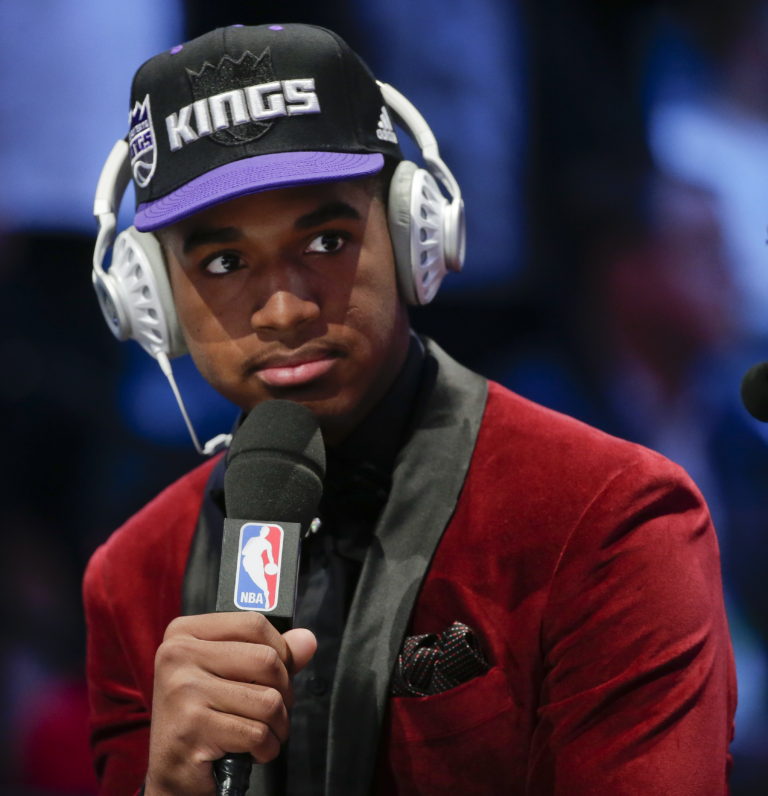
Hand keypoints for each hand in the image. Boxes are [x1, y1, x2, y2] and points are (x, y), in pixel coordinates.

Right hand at [144, 612, 315, 795]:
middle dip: (284, 691)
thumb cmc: (204, 716)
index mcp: (185, 633)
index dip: (281, 648)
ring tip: (265, 731)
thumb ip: (269, 652)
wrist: (173, 771)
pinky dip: (266, 747)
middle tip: (274, 708)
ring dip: (278, 724)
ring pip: (268, 700)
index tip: (280, 670)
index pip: (253, 623)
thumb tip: (307, 639)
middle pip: (267, 660)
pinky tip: (253, 751)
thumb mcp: (230, 673)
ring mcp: (183, 691)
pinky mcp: (192, 728)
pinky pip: (257, 733)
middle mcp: (178, 655)